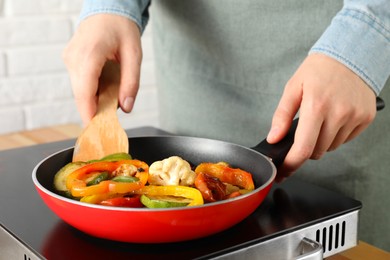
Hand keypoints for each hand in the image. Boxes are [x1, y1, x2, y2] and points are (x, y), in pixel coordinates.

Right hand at [63, 14, 141, 124]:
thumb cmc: (121, 29)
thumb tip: (126, 108)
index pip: (85, 90)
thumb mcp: (134, 54)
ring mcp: (69, 58)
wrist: (107, 11)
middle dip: (94, 110)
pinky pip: (79, 83)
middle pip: (80, 94)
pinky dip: (91, 91)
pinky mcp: (69, 61)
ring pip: (79, 90)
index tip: (95, 129)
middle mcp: (75, 57)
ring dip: (93, 100)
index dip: (89, 112)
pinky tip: (104, 87)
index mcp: (91, 53)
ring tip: (111, 98)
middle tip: (109, 121)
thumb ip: (131, 82)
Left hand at [267, 53, 376, 181]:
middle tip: (303, 130)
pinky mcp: (366, 118)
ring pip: (331, 147)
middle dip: (305, 147)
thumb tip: (273, 138)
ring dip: (321, 141)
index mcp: (316, 105)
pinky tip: (334, 117)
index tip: (285, 170)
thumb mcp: (293, 88)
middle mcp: (338, 113)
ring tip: (320, 118)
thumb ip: (281, 115)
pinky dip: (336, 135)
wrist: (350, 54)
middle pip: (317, 151)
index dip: (291, 163)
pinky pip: (346, 139)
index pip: (303, 147)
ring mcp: (354, 116)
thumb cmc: (319, 70)